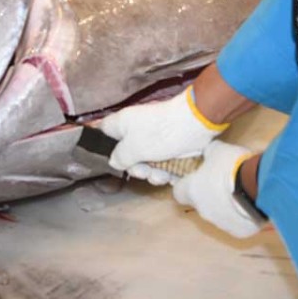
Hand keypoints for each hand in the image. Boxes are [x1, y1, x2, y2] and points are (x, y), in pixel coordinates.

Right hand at [99, 86, 226, 179]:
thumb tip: (114, 162)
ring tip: (162, 174)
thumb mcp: (133, 147)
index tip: (108, 160)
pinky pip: (160, 165)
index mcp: (122, 124)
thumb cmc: (161, 132)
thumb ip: (119, 157)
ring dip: (153, 174)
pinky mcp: (168, 149)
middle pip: (126, 155)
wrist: (196, 125)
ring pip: (145, 164)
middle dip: (136, 168)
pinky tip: (172, 174)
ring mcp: (153, 141)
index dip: (101, 146)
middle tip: (144, 171)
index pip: (102, 132)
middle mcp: (135, 131)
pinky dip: (166, 172)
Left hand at [173, 141, 262, 239]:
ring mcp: (221, 224)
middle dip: (210, 193)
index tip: (197, 177)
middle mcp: (203, 211)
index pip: (179, 192)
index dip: (187, 184)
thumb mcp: (217, 150)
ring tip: (241, 192)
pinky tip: (251, 204)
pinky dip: (242, 215)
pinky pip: (237, 222)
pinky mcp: (239, 231)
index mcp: (192, 191)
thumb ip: (209, 153)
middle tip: (224, 181)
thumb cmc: (232, 166)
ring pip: (219, 214)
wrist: (257, 187)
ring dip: (226, 205)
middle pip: (201, 203)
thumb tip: (208, 154)